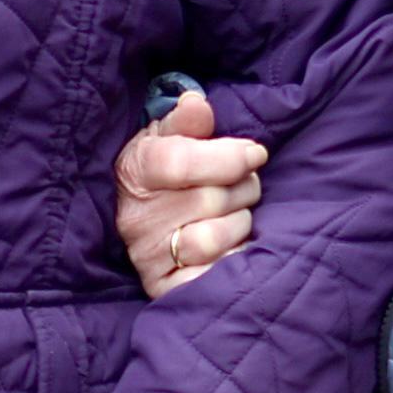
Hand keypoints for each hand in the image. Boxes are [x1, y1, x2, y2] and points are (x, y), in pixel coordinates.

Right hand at [114, 90, 267, 296]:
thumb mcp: (169, 137)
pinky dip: (232, 259)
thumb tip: (197, 104)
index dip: (226, 157)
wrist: (144, 216)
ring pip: (213, 238)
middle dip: (241, 188)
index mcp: (135, 171)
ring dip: (239, 223)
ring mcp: (149, 256)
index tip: (256, 153)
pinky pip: (212, 276)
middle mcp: (136, 218)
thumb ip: (186, 121)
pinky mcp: (165, 288)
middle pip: (209, 199)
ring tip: (236, 215)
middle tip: (244, 185)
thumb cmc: (166, 170)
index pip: (180, 163)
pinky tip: (233, 247)